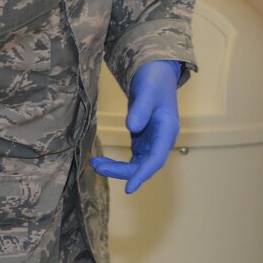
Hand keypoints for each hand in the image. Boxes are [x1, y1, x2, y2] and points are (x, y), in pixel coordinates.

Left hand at [91, 60, 181, 193]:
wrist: (155, 74)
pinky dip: (116, 162)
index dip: (143, 174)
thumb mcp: (147, 90)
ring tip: (95, 163)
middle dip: (122, 171)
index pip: (156, 159)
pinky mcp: (142, 141)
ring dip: (117, 168)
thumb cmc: (154, 80)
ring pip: (136, 164)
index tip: (129, 188)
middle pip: (144, 165)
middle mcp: (161, 141)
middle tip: (98, 166)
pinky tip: (101, 161)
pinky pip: (131, 159)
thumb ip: (141, 108)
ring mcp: (152, 142)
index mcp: (167, 131)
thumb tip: (132, 127)